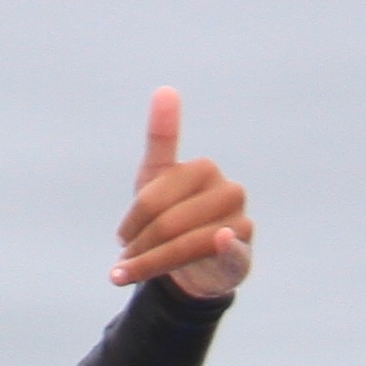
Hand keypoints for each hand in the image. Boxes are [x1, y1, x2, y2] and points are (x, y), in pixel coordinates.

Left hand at [112, 86, 252, 298]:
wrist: (198, 265)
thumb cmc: (173, 215)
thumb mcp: (157, 177)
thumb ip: (160, 137)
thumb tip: (164, 89)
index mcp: (204, 169)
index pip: (153, 198)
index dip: (132, 222)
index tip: (121, 238)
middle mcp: (228, 191)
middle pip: (166, 223)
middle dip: (140, 247)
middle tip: (122, 265)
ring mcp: (239, 222)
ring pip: (184, 245)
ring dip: (150, 266)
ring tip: (126, 276)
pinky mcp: (244, 254)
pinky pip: (233, 249)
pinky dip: (229, 244)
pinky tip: (223, 240)